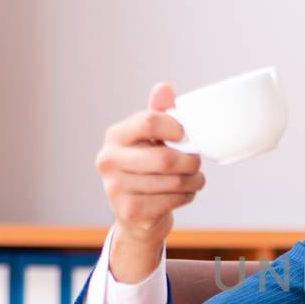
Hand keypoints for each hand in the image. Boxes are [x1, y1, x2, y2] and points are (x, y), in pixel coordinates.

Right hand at [94, 83, 205, 281]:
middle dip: (191, 161)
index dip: (175, 128)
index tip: (183, 135)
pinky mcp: (131, 212)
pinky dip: (187, 196)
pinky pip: (173, 200)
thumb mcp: (149, 140)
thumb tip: (164, 87)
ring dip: (194, 180)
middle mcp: (109, 161)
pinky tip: (183, 193)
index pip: (149, 122)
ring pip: (174, 181)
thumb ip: (158, 114)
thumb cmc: (146, 169)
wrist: (135, 216)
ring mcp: (116, 189)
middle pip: (166, 158)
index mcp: (115, 137)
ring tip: (193, 179)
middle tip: (196, 163)